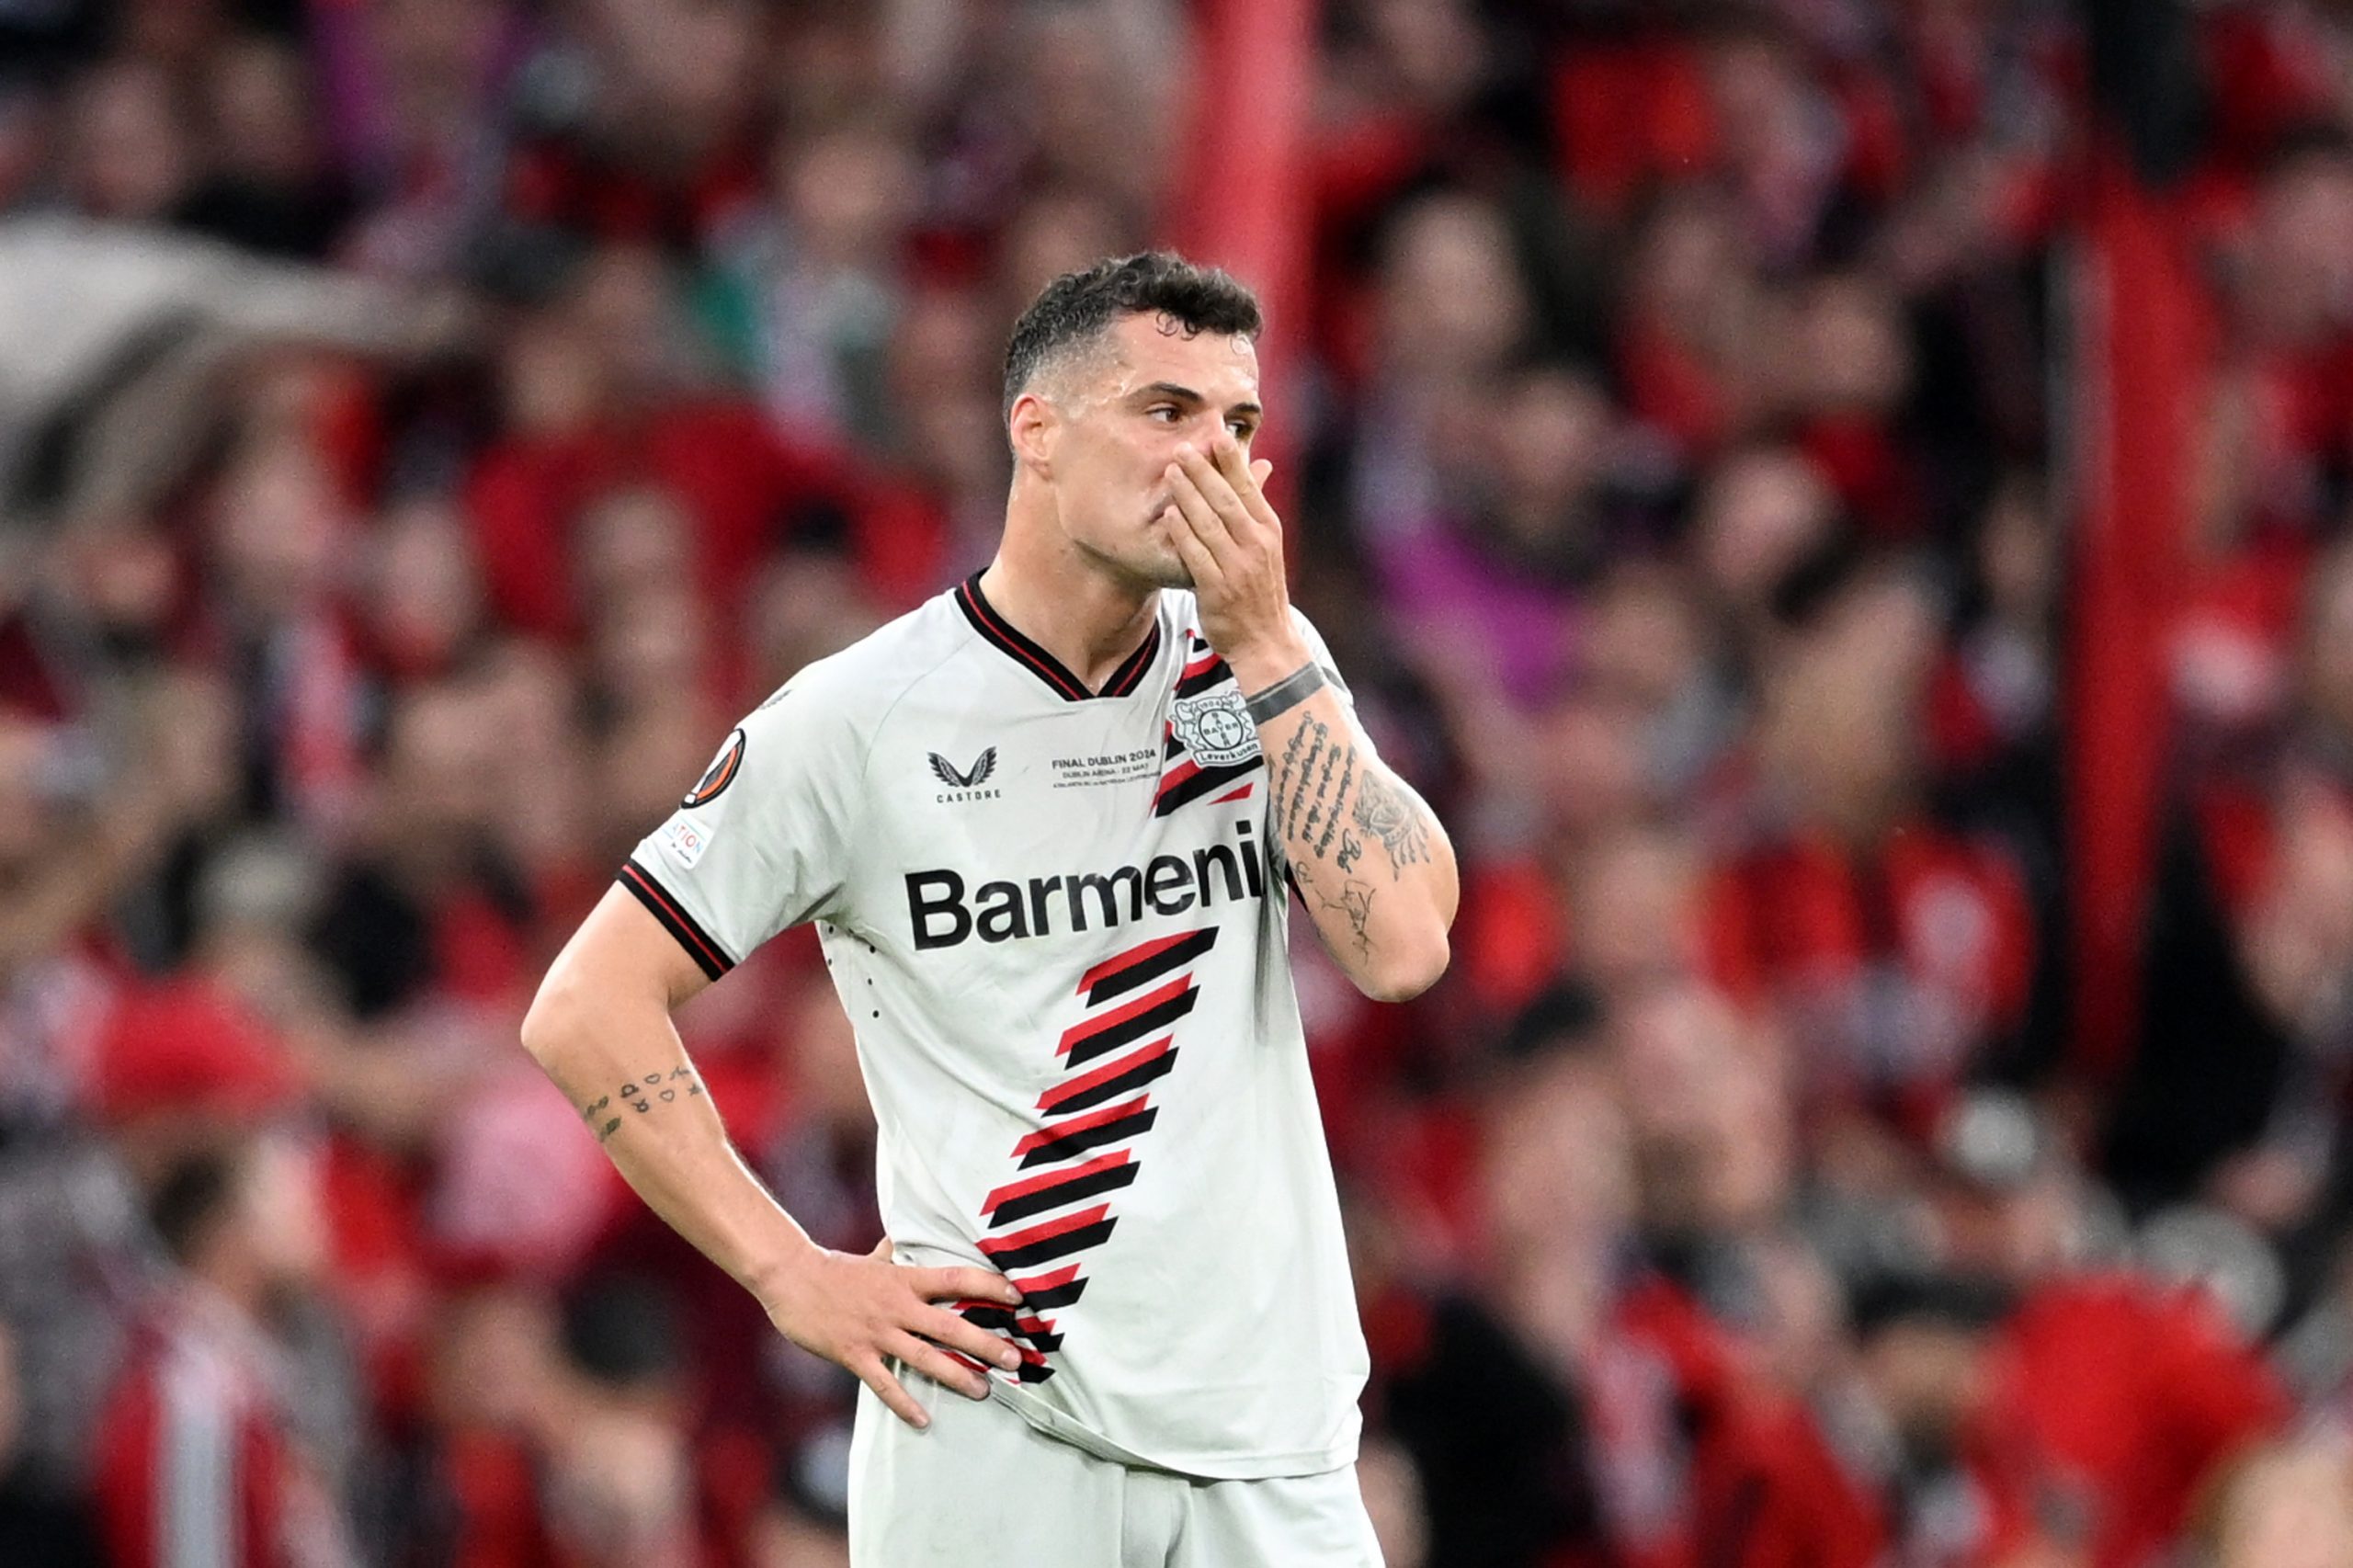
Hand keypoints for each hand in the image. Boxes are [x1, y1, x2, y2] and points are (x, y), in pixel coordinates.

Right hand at [757, 1237, 1025, 1427]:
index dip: (989, 1286)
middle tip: (1016, 1359)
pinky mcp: (855, 1354)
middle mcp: (898, 1306)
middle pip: (951, 1325)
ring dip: (957, 1376)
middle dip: (986, 1344)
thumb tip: (897, 1242)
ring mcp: (878, 1332)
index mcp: (905, 1279)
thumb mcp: (870, 1259)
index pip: (957, 1279)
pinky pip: (884, 1383)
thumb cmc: (832, 1269)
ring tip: (984, 1391)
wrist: (790, 1277)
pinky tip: (923, 1419)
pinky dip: (904, 1402)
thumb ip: (889, 1255)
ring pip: (925, 1357)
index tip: (1019, 1298)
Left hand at [1163, 437, 1309, 687]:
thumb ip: (1256, 506)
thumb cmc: (1259, 588)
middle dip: (1203, 472)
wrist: (1266, 640)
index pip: (1248, 489)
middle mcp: (1256, 545)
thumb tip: (1261, 465)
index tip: (1216, 435)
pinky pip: (1197, 555)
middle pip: (1227, 500)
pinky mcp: (1218, 588)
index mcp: (1268, 530)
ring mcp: (1238, 567)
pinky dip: (1182, 533)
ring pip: (1210, 524)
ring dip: (1188, 495)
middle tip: (1182, 447)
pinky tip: (1168, 515)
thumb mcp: (1266, 545)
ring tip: (1170, 472)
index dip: (1232, 461)